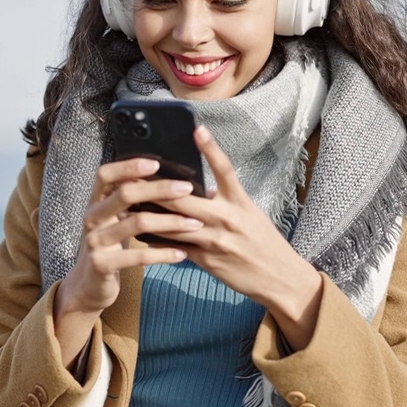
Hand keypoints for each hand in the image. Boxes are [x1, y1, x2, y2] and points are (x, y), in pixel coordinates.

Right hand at [53, 157, 203, 366]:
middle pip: (125, 193)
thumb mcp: (113, 220)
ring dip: (170, 222)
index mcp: (96, 202)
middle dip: (159, 189)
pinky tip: (182, 253)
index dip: (128, 166)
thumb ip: (129, 202)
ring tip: (194, 223)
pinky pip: (139, 256)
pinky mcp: (103, 264)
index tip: (156, 163)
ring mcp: (95, 241)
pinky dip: (163, 254)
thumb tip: (165, 179)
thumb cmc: (109, 246)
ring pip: (136, 223)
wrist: (87, 286)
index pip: (106, 174)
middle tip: (186, 188)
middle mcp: (92, 218)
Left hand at [154, 126, 323, 348]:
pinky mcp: (207, 261)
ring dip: (149, 215)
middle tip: (132, 174)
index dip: (211, 148)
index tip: (197, 129)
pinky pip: (176, 248)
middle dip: (156, 188)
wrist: (279, 277)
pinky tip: (140, 234)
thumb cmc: (263, 241)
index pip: (224, 169)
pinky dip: (157, 241)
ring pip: (174, 224)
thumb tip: (198, 187)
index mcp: (239, 202)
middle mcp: (227, 218)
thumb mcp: (249, 213)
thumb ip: (224, 200)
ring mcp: (215, 240)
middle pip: (185, 198)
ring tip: (127, 204)